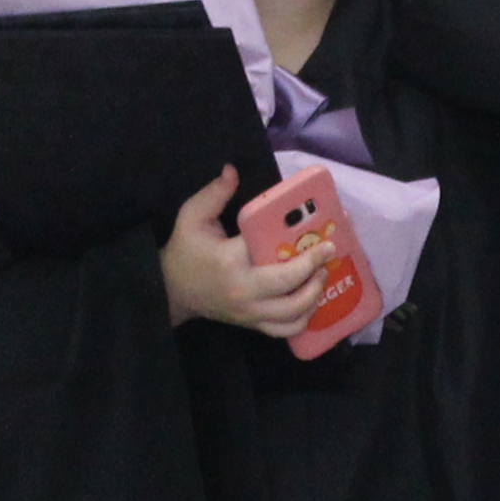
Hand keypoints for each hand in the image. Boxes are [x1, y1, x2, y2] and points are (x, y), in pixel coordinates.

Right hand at [160, 166, 335, 336]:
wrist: (171, 291)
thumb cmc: (185, 251)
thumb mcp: (191, 217)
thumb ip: (213, 194)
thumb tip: (232, 170)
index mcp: (230, 262)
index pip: (269, 252)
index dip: (300, 248)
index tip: (324, 240)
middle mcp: (243, 292)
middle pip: (289, 288)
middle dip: (314, 271)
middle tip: (328, 253)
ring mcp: (249, 313)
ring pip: (292, 315)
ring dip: (314, 296)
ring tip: (322, 275)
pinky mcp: (252, 325)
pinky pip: (285, 330)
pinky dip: (304, 318)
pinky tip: (312, 299)